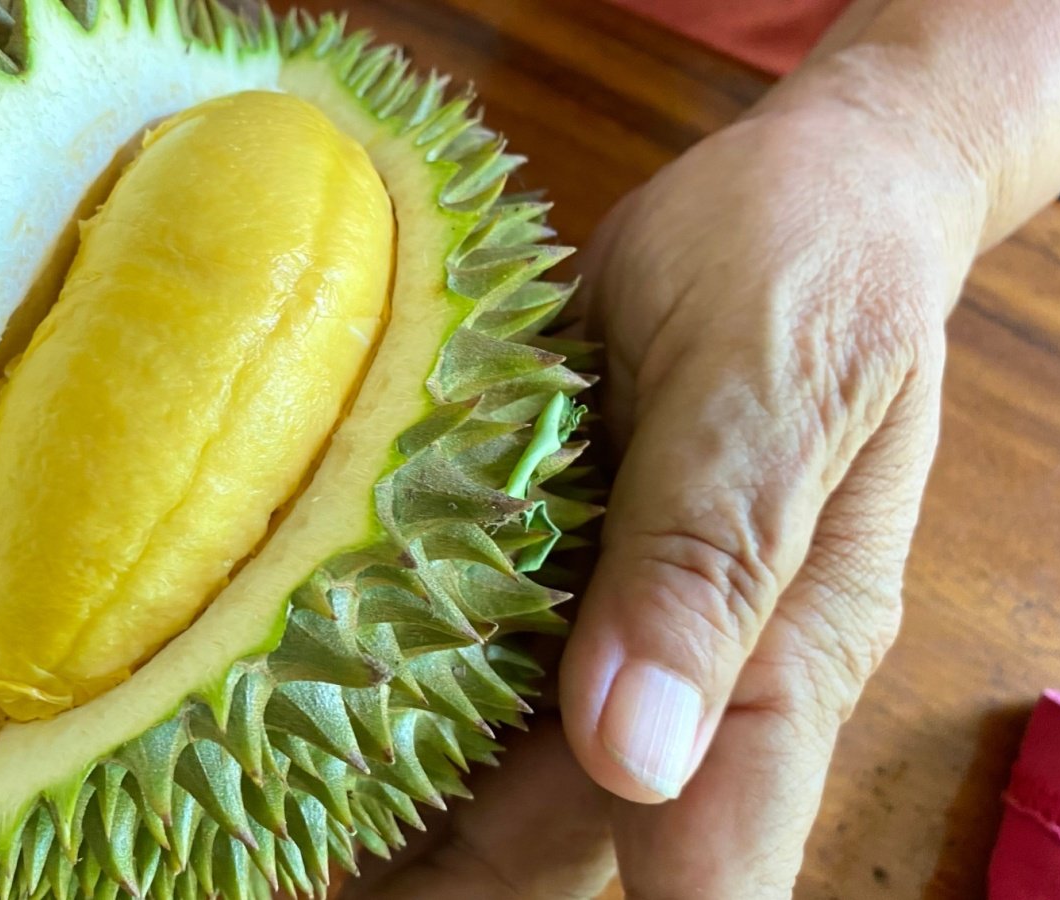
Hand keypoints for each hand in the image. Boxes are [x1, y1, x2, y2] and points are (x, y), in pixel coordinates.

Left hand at [346, 99, 980, 897]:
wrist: (796, 198)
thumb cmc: (801, 265)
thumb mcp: (766, 379)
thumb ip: (709, 557)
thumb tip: (638, 758)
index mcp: (780, 658)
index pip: (705, 856)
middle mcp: (697, 678)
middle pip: (562, 838)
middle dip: (436, 888)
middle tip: (291, 891)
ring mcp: (617, 633)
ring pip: (502, 777)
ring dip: (391, 824)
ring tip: (258, 842)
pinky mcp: (555, 579)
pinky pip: (468, 679)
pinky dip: (382, 717)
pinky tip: (283, 733)